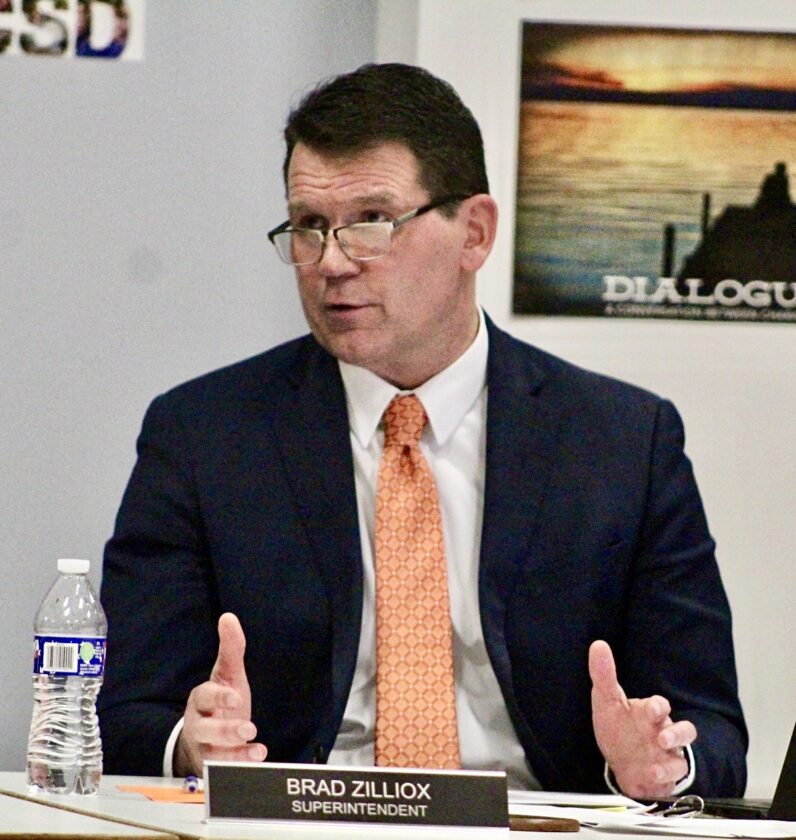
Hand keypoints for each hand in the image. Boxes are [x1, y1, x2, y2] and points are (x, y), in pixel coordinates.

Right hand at [174, 613, 267, 776]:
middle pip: (205, 729)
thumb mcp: (227, 675)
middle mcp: (200, 725)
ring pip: (213, 754)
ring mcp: (207, 748)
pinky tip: (258, 755)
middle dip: (224, 730)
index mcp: (201, 700)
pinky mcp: (217, 767)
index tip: (236, 697)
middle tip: (248, 727)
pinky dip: (241, 765)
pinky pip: (224, 771)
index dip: (218, 697)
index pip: (203, 697)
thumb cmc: (220, 702)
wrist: (208, 737)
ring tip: (255, 746)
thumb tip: (228, 617)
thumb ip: (231, 649)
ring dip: (234, 752)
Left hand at [589, 640, 695, 797]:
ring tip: (662, 754)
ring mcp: (668, 752)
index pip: (659, 705)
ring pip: (683, 751)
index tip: (653, 708)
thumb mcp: (606, 702)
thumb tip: (598, 644)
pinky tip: (652, 773)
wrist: (621, 763)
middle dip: (675, 732)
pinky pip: (674, 772)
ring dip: (675, 754)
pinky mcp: (667, 772)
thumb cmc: (617, 728)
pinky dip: (665, 773)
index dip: (658, 706)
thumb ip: (603, 675)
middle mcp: (662, 730)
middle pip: (681, 729)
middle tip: (662, 737)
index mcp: (648, 712)